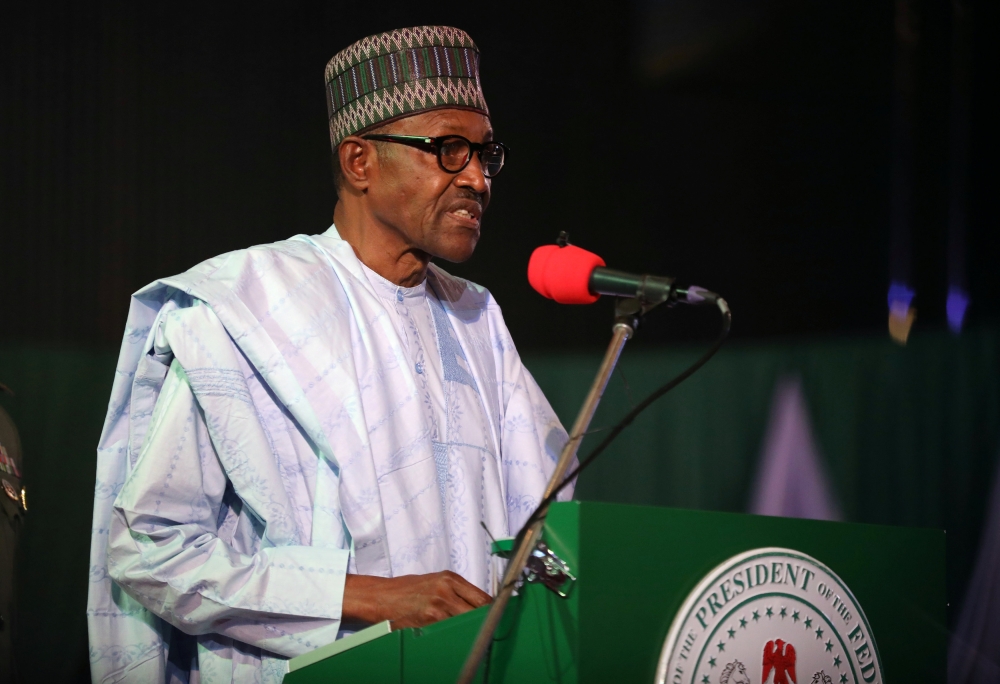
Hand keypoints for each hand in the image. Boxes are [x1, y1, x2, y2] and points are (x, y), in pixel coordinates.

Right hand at [342, 571, 491, 629]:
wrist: (382, 597)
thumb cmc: (409, 590)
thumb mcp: (436, 581)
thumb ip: (458, 591)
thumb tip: (483, 605)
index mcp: (450, 579)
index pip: (483, 597)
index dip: (494, 610)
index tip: (501, 617)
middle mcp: (445, 591)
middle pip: (479, 611)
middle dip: (485, 621)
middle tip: (491, 630)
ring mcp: (437, 607)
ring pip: (465, 623)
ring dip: (470, 630)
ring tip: (473, 635)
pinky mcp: (428, 622)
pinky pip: (449, 631)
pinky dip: (454, 635)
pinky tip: (454, 638)